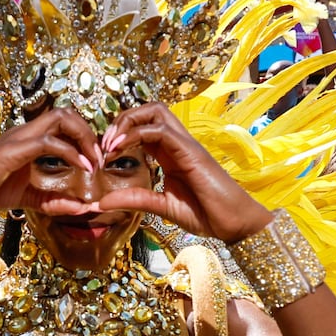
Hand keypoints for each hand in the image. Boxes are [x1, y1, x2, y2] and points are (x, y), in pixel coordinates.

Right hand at [0, 107, 101, 218]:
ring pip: (59, 118)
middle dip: (89, 131)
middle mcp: (24, 133)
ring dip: (83, 137)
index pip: (62, 123)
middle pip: (65, 113)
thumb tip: (81, 207)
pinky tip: (81, 167)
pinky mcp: (12, 151)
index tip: (96, 159)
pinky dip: (69, 152)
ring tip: (94, 161)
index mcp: (27, 140)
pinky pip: (47, 142)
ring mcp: (17, 138)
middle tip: (100, 157)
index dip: (84, 136)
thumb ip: (52, 201)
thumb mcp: (25, 198)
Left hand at [95, 103, 271, 243]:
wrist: (235, 224)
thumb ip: (134, 200)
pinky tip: (120, 149)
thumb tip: (100, 203)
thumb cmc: (206, 214)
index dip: (119, 134)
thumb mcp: (161, 207)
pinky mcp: (191, 151)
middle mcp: (177, 144)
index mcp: (170, 154)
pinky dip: (137, 134)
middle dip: (122, 120)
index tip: (102, 155)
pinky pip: (162, 130)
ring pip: (155, 111)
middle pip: (149, 110)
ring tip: (110, 144)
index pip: (143, 128)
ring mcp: (185, 145)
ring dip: (128, 121)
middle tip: (104, 144)